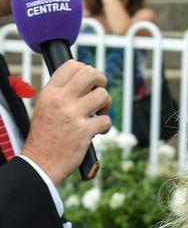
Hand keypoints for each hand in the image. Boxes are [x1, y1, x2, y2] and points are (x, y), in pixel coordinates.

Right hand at [21, 60, 111, 185]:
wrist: (41, 162)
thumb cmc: (46, 135)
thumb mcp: (45, 107)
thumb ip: (62, 93)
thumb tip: (87, 81)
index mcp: (49, 92)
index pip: (72, 65)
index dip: (86, 70)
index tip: (90, 82)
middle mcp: (60, 100)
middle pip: (90, 74)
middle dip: (101, 81)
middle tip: (99, 93)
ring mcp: (73, 115)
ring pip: (103, 95)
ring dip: (106, 104)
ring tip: (99, 113)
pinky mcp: (84, 131)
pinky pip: (106, 120)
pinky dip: (106, 126)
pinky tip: (98, 131)